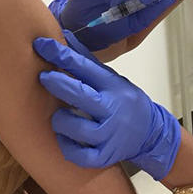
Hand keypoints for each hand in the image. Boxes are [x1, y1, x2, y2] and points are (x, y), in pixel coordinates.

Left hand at [33, 31, 180, 179]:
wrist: (150, 134)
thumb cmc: (125, 103)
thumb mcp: (111, 79)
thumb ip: (87, 63)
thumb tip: (64, 37)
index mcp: (113, 87)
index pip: (85, 67)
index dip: (61, 54)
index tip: (42, 44)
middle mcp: (113, 110)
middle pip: (79, 95)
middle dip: (57, 84)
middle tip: (44, 78)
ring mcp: (110, 135)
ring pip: (74, 128)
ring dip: (60, 121)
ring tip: (60, 116)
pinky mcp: (105, 156)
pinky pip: (78, 154)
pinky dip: (67, 146)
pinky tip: (66, 138)